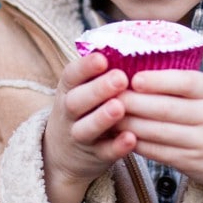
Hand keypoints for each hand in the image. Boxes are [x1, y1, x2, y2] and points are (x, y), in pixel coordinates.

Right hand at [42, 52, 136, 202]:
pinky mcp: (94, 157)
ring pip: (86, 128)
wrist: (64, 153)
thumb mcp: (83, 89)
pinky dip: (117, 147)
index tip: (102, 58)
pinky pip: (105, 153)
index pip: (71, 75)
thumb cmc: (86, 110)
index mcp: (69, 90)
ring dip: (102, 117)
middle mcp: (70, 113)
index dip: (85, 67)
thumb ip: (102, 72)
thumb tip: (138, 45)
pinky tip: (132, 138)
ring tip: (120, 107)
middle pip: (76, 101)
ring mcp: (80, 136)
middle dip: (97, 89)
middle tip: (120, 78)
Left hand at [116, 70, 202, 191]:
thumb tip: (132, 69)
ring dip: (127, 123)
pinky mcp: (191, 163)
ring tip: (106, 115)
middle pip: (166, 109)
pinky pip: (156, 152)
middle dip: (132, 102)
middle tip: (107, 96)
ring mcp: (202, 142)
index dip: (158, 81)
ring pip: (157, 132)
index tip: (134, 78)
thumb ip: (177, 82)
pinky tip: (119, 134)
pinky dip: (134, 143)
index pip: (186, 82)